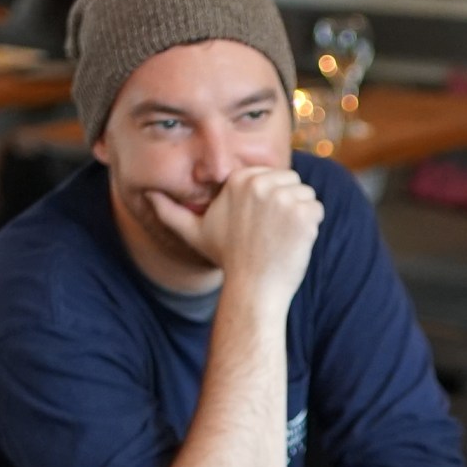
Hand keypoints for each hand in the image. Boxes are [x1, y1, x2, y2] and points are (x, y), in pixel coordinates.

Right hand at [152, 165, 322, 305]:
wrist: (252, 289)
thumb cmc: (227, 260)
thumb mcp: (194, 233)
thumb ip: (171, 211)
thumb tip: (149, 195)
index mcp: (240, 179)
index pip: (272, 177)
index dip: (270, 202)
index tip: (258, 226)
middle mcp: (261, 183)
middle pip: (292, 183)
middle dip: (286, 206)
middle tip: (270, 234)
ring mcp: (283, 197)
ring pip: (306, 196)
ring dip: (300, 217)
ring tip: (280, 239)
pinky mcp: (303, 213)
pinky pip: (317, 210)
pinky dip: (311, 228)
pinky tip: (293, 243)